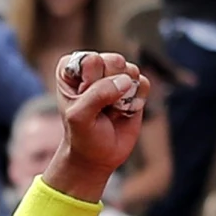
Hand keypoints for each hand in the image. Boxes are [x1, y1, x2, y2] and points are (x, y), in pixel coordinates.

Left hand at [51, 52, 149, 181]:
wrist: (98, 155)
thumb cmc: (82, 135)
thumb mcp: (79, 117)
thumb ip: (97, 95)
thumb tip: (126, 80)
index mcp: (71, 69)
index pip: (90, 60)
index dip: (90, 83)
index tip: (82, 100)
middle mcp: (94, 68)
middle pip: (113, 60)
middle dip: (108, 86)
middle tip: (99, 107)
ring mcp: (115, 75)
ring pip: (130, 69)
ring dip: (123, 94)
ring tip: (110, 109)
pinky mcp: (134, 86)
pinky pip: (144, 82)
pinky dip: (137, 99)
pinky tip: (124, 111)